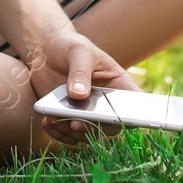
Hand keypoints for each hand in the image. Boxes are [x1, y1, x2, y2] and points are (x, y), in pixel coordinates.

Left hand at [29, 28, 140, 147]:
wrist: (46, 51)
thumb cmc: (70, 46)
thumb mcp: (78, 51)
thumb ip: (80, 72)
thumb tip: (79, 95)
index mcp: (118, 84)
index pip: (135, 103)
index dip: (136, 115)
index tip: (124, 118)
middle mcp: (107, 104)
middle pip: (111, 125)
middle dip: (94, 127)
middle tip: (75, 124)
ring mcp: (89, 114)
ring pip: (88, 134)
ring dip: (71, 132)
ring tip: (53, 119)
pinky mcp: (70, 119)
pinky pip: (69, 135)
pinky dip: (58, 132)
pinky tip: (47, 122)